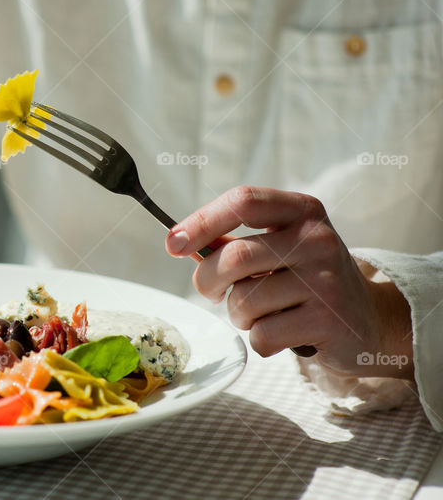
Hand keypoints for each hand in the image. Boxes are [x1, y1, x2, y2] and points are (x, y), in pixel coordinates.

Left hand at [165, 186, 413, 378]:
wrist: (368, 320)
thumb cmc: (306, 278)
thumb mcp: (279, 247)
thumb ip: (231, 241)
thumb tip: (179, 241)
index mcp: (302, 210)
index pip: (243, 201)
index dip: (200, 221)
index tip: (172, 244)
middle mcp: (318, 239)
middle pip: (234, 257)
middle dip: (207, 281)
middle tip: (210, 291)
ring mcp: (326, 280)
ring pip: (244, 301)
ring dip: (238, 314)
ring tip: (263, 312)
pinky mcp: (328, 321)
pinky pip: (262, 334)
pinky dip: (259, 339)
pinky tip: (283, 333)